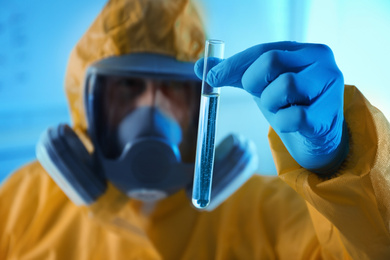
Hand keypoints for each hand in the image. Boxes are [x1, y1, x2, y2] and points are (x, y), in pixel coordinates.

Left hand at [194, 41, 348, 174]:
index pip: (263, 50)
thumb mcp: (262, 85)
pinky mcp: (327, 114)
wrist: (316, 135)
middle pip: (272, 61)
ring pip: (284, 86)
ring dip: (272, 105)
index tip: (212, 76)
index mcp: (304, 50)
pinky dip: (283, 124)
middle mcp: (321, 61)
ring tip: (282, 109)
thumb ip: (235, 74)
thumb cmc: (289, 104)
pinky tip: (292, 123)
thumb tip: (199, 67)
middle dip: (255, 82)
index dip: (234, 64)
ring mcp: (330, 86)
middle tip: (259, 95)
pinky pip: (292, 117)